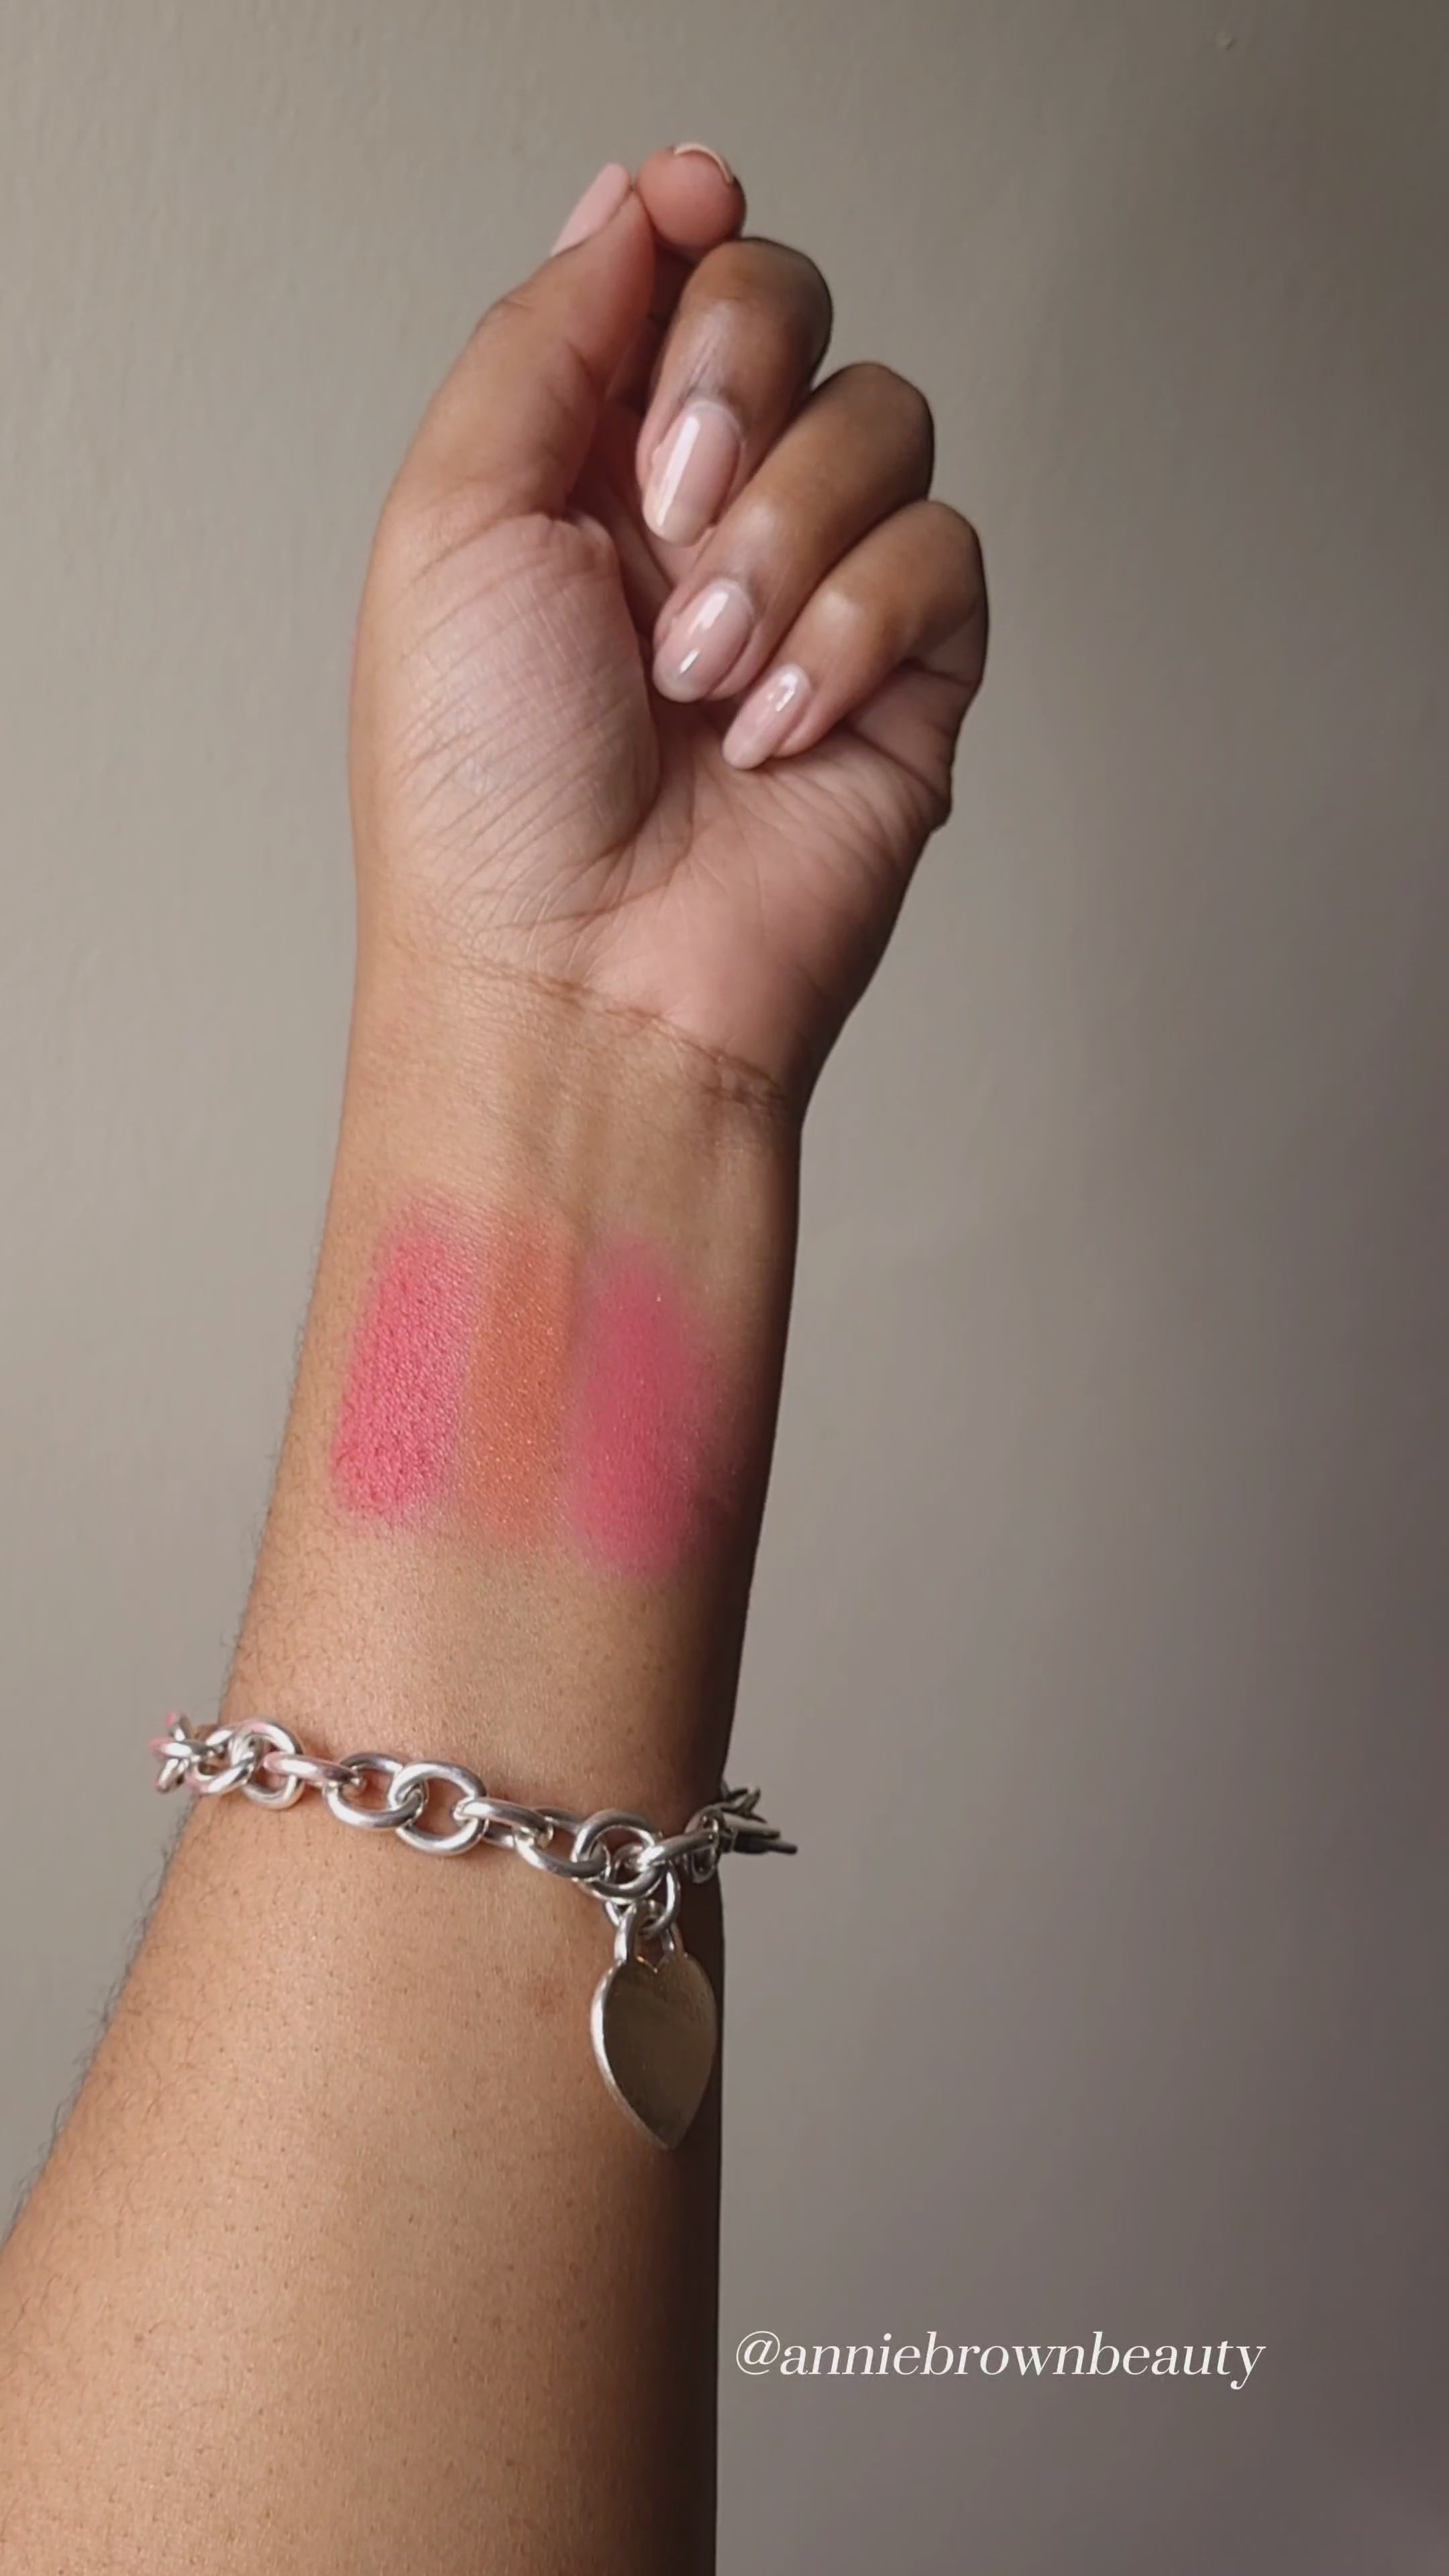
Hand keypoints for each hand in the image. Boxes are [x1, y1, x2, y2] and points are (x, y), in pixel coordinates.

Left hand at [349, 147, 986, 1105]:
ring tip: (701, 674)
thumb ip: (544, 333)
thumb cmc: (485, 803)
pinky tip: (780, 726)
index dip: (694, 227)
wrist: (584, 984)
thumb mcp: (450, 520)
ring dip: (783, 537)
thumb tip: (640, 200)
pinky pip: (944, 549)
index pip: (671, 274)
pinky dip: (858, 628)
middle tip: (667, 502)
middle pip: (790, 305)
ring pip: (883, 418)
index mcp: (574, 470)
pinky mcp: (911, 676)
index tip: (692, 209)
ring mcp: (813, 594)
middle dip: (730, 376)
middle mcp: (700, 518)